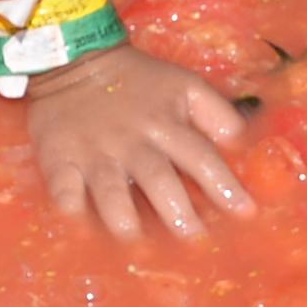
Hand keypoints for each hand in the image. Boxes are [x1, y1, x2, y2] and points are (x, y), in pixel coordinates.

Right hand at [23, 43, 255, 239]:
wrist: (76, 60)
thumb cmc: (139, 81)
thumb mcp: (184, 85)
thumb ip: (217, 113)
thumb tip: (243, 142)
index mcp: (166, 124)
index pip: (201, 157)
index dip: (224, 185)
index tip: (246, 213)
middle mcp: (133, 142)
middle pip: (158, 179)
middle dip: (178, 212)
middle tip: (195, 240)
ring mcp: (95, 153)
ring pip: (110, 192)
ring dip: (124, 220)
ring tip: (137, 246)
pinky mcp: (60, 159)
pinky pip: (65, 190)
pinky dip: (73, 212)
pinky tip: (83, 232)